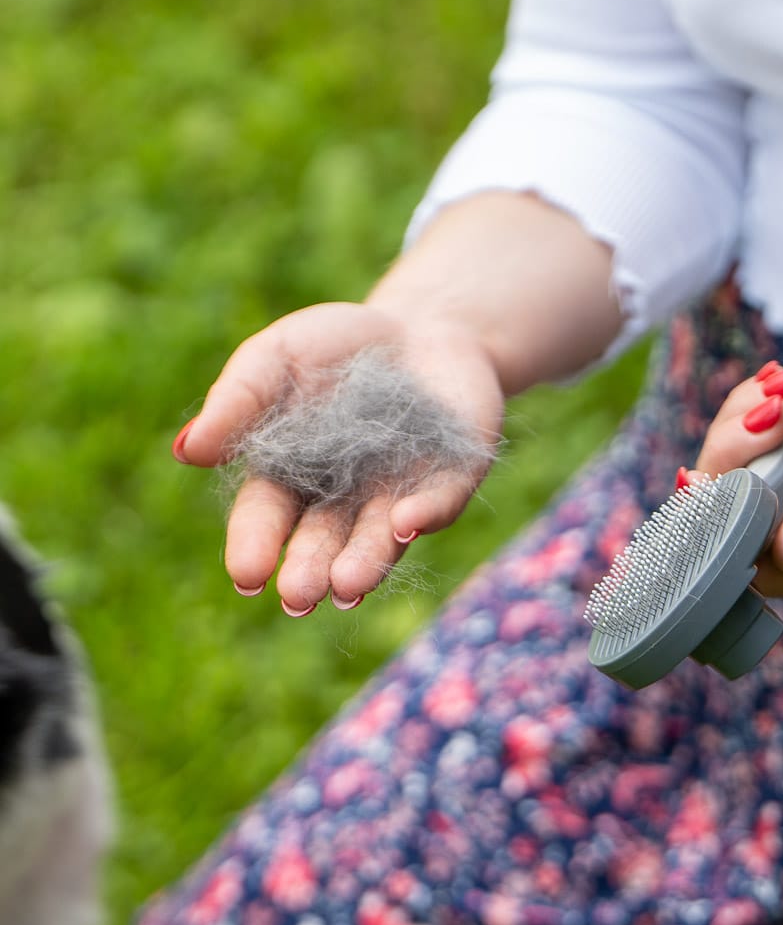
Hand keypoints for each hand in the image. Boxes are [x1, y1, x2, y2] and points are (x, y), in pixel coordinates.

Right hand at [174, 301, 503, 612]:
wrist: (420, 327)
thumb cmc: (334, 348)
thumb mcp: (276, 358)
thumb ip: (237, 400)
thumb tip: (187, 450)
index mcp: (293, 478)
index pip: (269, 517)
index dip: (256, 545)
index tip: (247, 575)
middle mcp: (347, 499)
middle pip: (325, 540)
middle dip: (310, 568)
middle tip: (297, 597)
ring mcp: (401, 492)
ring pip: (382, 535)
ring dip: (366, 561)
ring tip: (348, 585)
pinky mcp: (453, 476)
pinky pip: (442, 499)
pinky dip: (427, 511)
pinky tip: (409, 522)